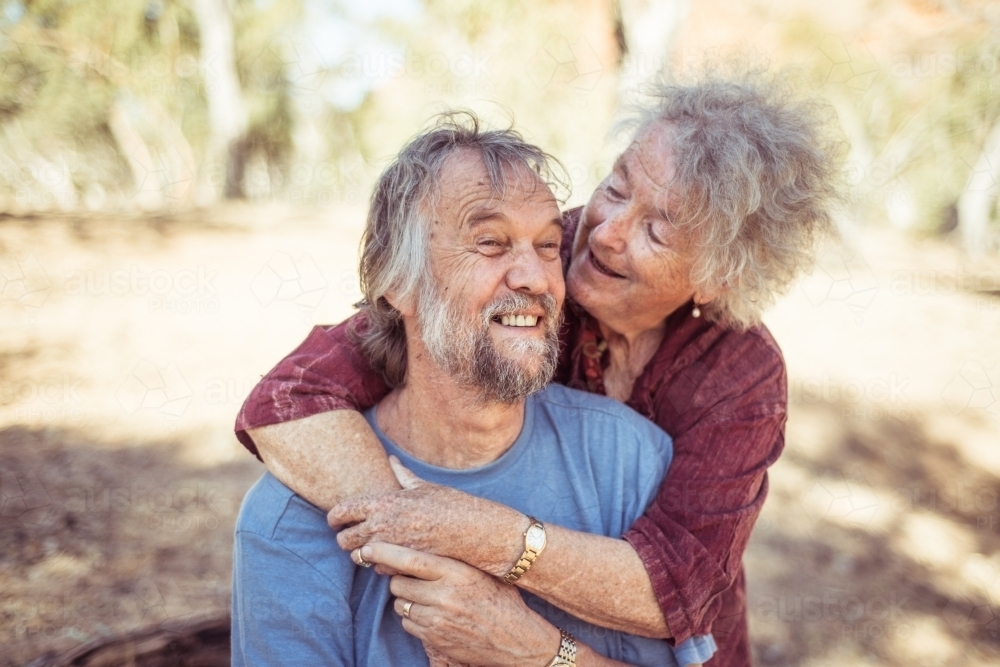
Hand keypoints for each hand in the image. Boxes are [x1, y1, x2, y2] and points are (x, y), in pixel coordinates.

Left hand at [329, 456, 524, 576]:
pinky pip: (379, 569)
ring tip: (374, 549)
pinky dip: (382, 565)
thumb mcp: (424, 487)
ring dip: (364, 555)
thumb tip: (391, 460)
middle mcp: (381, 524)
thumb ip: (402, 476)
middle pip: (344, 540)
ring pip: (359, 558)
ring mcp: (390, 547)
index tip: (335, 520)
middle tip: (354, 538)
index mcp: (383, 502)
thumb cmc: (449, 505)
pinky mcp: (400, 564)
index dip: (334, 517)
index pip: (342, 511)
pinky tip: (393, 559)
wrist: (471, 530)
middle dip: (347, 540)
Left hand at [359, 542, 559, 666]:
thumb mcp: (481, 571)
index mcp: (456, 572)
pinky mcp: (434, 639)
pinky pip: (408, 623)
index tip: (367, 548)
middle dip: (401, 579)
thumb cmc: (501, 599)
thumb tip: (419, 540)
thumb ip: (452, 557)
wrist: (517, 640)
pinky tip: (433, 615)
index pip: (410, 559)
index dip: (383, 552)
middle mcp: (444, 595)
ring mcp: (437, 620)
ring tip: (428, 597)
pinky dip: (414, 618)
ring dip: (407, 600)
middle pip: (398, 582)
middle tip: (415, 578)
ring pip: (400, 604)